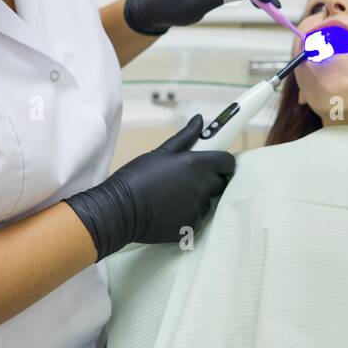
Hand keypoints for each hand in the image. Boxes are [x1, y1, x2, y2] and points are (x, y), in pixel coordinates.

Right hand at [63, 115, 234, 259]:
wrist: (120, 210)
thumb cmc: (137, 176)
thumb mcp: (161, 152)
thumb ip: (186, 136)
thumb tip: (200, 120)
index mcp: (197, 165)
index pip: (228, 162)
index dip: (222, 162)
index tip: (213, 163)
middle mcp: (202, 187)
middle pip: (220, 183)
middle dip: (210, 180)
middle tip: (188, 180)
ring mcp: (197, 209)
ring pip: (208, 202)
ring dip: (198, 198)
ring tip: (174, 196)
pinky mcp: (191, 227)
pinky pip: (197, 218)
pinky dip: (188, 215)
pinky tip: (170, 211)